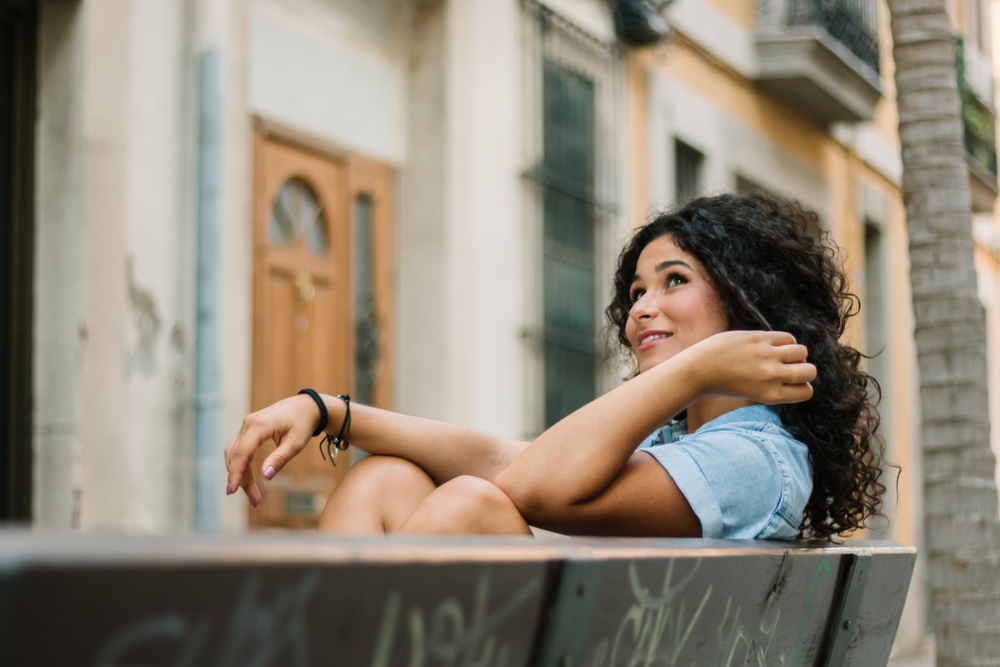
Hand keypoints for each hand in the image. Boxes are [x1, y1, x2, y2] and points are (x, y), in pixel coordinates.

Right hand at [223, 394, 321, 506]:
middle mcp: (248, 423)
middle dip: (241, 480)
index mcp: (259, 425)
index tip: (232, 491)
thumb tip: (266, 477)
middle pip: (236, 456)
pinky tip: (247, 479)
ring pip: (234, 454)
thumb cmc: (303, 424)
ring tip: (253, 494)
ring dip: (239, 474)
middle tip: (255, 500)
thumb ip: (280, 459)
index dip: (235, 473)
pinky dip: (240, 465)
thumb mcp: (296, 443)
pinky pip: (238, 449)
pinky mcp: (248, 429)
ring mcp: (246, 425)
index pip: (241, 453)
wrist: (305, 406)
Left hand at [683, 330, 815, 404]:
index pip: (807, 391)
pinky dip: (784, 341)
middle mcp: (772, 377)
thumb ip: (778, 386)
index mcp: (771, 395)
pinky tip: (771, 345)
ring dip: (795, 353)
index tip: (788, 381)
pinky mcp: (760, 338)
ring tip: (778, 355)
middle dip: (802, 368)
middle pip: (810, 371)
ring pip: (802, 352)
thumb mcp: (755, 393)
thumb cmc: (727, 382)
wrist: (699, 369)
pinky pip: (788, 337)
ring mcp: (767, 356)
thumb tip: (802, 370)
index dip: (801, 385)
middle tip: (785, 367)